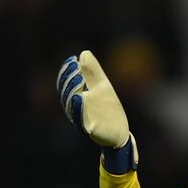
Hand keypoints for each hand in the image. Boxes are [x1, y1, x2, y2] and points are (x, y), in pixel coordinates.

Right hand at [58, 50, 135, 172]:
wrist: (120, 133)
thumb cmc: (108, 110)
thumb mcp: (103, 88)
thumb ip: (93, 72)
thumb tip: (83, 53)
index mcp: (77, 98)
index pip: (67, 84)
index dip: (68, 72)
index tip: (72, 60)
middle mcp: (76, 109)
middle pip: (67, 93)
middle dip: (70, 80)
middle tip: (75, 68)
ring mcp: (82, 120)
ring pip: (72, 106)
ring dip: (73, 91)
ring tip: (78, 78)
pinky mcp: (91, 130)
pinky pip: (81, 120)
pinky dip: (79, 109)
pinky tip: (80, 97)